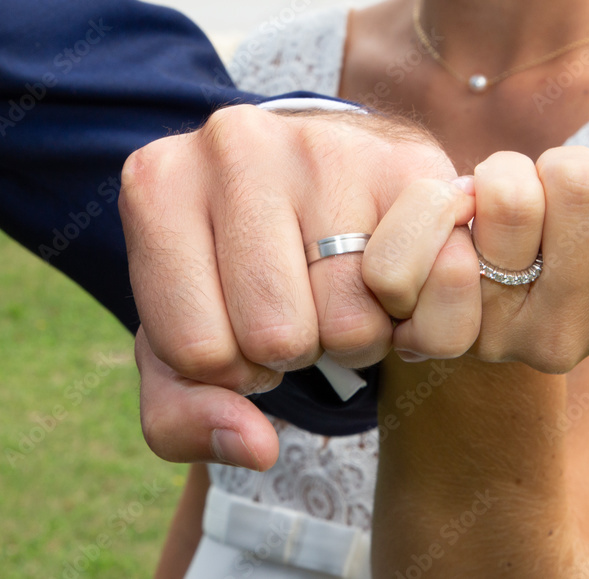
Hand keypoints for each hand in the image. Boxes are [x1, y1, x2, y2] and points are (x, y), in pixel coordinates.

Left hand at [119, 104, 457, 467]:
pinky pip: (432, 288)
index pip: (197, 351)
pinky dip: (421, 320)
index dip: (228, 367)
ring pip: (353, 322)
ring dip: (357, 337)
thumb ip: (183, 416)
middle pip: (279, 336)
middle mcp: (235, 143)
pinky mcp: (410, 161)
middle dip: (295, 351)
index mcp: (156, 185)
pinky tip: (395, 285)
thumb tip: (254, 446)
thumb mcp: (180, 348)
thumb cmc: (235, 274)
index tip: (237, 321)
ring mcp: (327, 145)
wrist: (315, 187)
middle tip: (298, 305)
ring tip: (342, 290)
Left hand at [361, 110, 588, 371]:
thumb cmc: (572, 234)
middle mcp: (576, 338)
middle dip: (563, 164)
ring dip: (506, 174)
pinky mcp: (447, 326)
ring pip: (512, 200)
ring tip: (507, 204)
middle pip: (580, 187)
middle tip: (550, 193)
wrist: (481, 286)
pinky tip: (465, 227)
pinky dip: (454, 204)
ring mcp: (506, 337)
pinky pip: (449, 235)